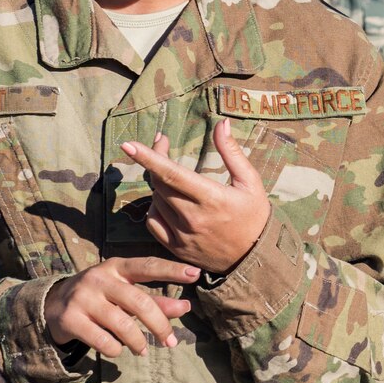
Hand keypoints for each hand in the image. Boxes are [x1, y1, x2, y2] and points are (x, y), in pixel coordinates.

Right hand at [44, 256, 194, 356]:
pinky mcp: (71, 319)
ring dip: (138, 342)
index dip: (172, 270)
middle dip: (160, 324)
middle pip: (139, 302)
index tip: (195, 274)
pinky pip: (103, 341)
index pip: (148, 266)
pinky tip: (116, 349)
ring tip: (143, 350)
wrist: (53, 306)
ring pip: (122, 325)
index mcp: (116, 267)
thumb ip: (154, 300)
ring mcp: (83, 298)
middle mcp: (99, 278)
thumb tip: (185, 307)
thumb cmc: (100, 298)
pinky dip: (115, 350)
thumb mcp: (124, 293)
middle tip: (170, 341)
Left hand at [122, 121, 270, 275]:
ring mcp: (182, 235)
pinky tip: (165, 201)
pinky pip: (153, 222)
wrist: (255, 259)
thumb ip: (232, 152)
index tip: (128, 144)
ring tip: (173, 177)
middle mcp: (193, 217)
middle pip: (159, 183)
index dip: (148, 157)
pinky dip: (154, 208)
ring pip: (156, 201)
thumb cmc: (255, 216)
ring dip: (159, 184)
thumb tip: (221, 123)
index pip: (172, 174)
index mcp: (211, 198)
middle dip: (154, 160)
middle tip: (162, 143)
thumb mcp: (250, 181)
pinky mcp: (175, 248)